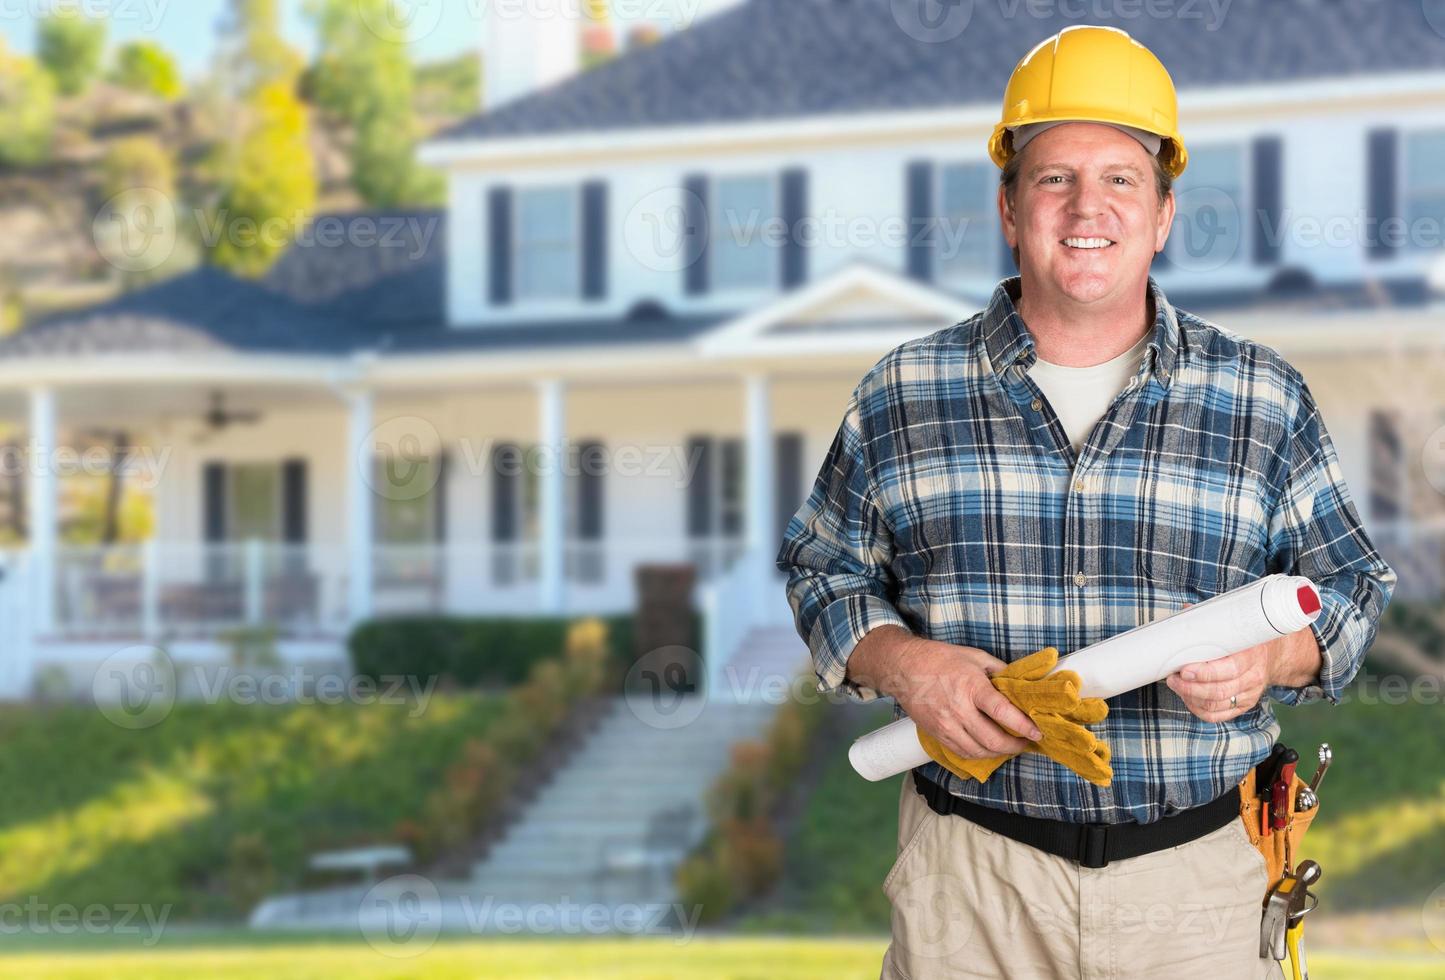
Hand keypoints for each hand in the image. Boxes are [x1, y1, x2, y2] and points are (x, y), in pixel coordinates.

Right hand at [890, 636, 1042, 758]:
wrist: (903, 667)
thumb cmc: (939, 659)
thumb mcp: (974, 656)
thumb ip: (999, 671)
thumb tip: (1018, 684)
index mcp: (972, 687)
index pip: (1002, 713)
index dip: (1023, 726)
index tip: (1037, 733)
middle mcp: (959, 709)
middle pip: (992, 739)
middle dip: (1014, 746)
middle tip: (1025, 743)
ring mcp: (946, 724)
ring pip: (977, 751)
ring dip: (997, 753)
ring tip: (1009, 747)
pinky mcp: (936, 733)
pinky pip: (961, 752)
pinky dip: (978, 753)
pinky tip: (987, 748)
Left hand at [1167, 623, 1321, 722]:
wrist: (1273, 655)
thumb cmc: (1246, 639)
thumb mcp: (1235, 626)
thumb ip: (1209, 620)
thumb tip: (1184, 613)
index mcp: (1251, 655)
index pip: (1230, 669)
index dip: (1205, 673)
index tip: (1184, 669)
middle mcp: (1253, 677)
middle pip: (1220, 691)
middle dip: (1191, 687)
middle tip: (1173, 678)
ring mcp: (1250, 694)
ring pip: (1217, 705)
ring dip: (1191, 698)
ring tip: (1176, 686)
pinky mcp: (1243, 705)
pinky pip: (1218, 715)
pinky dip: (1199, 710)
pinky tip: (1188, 698)